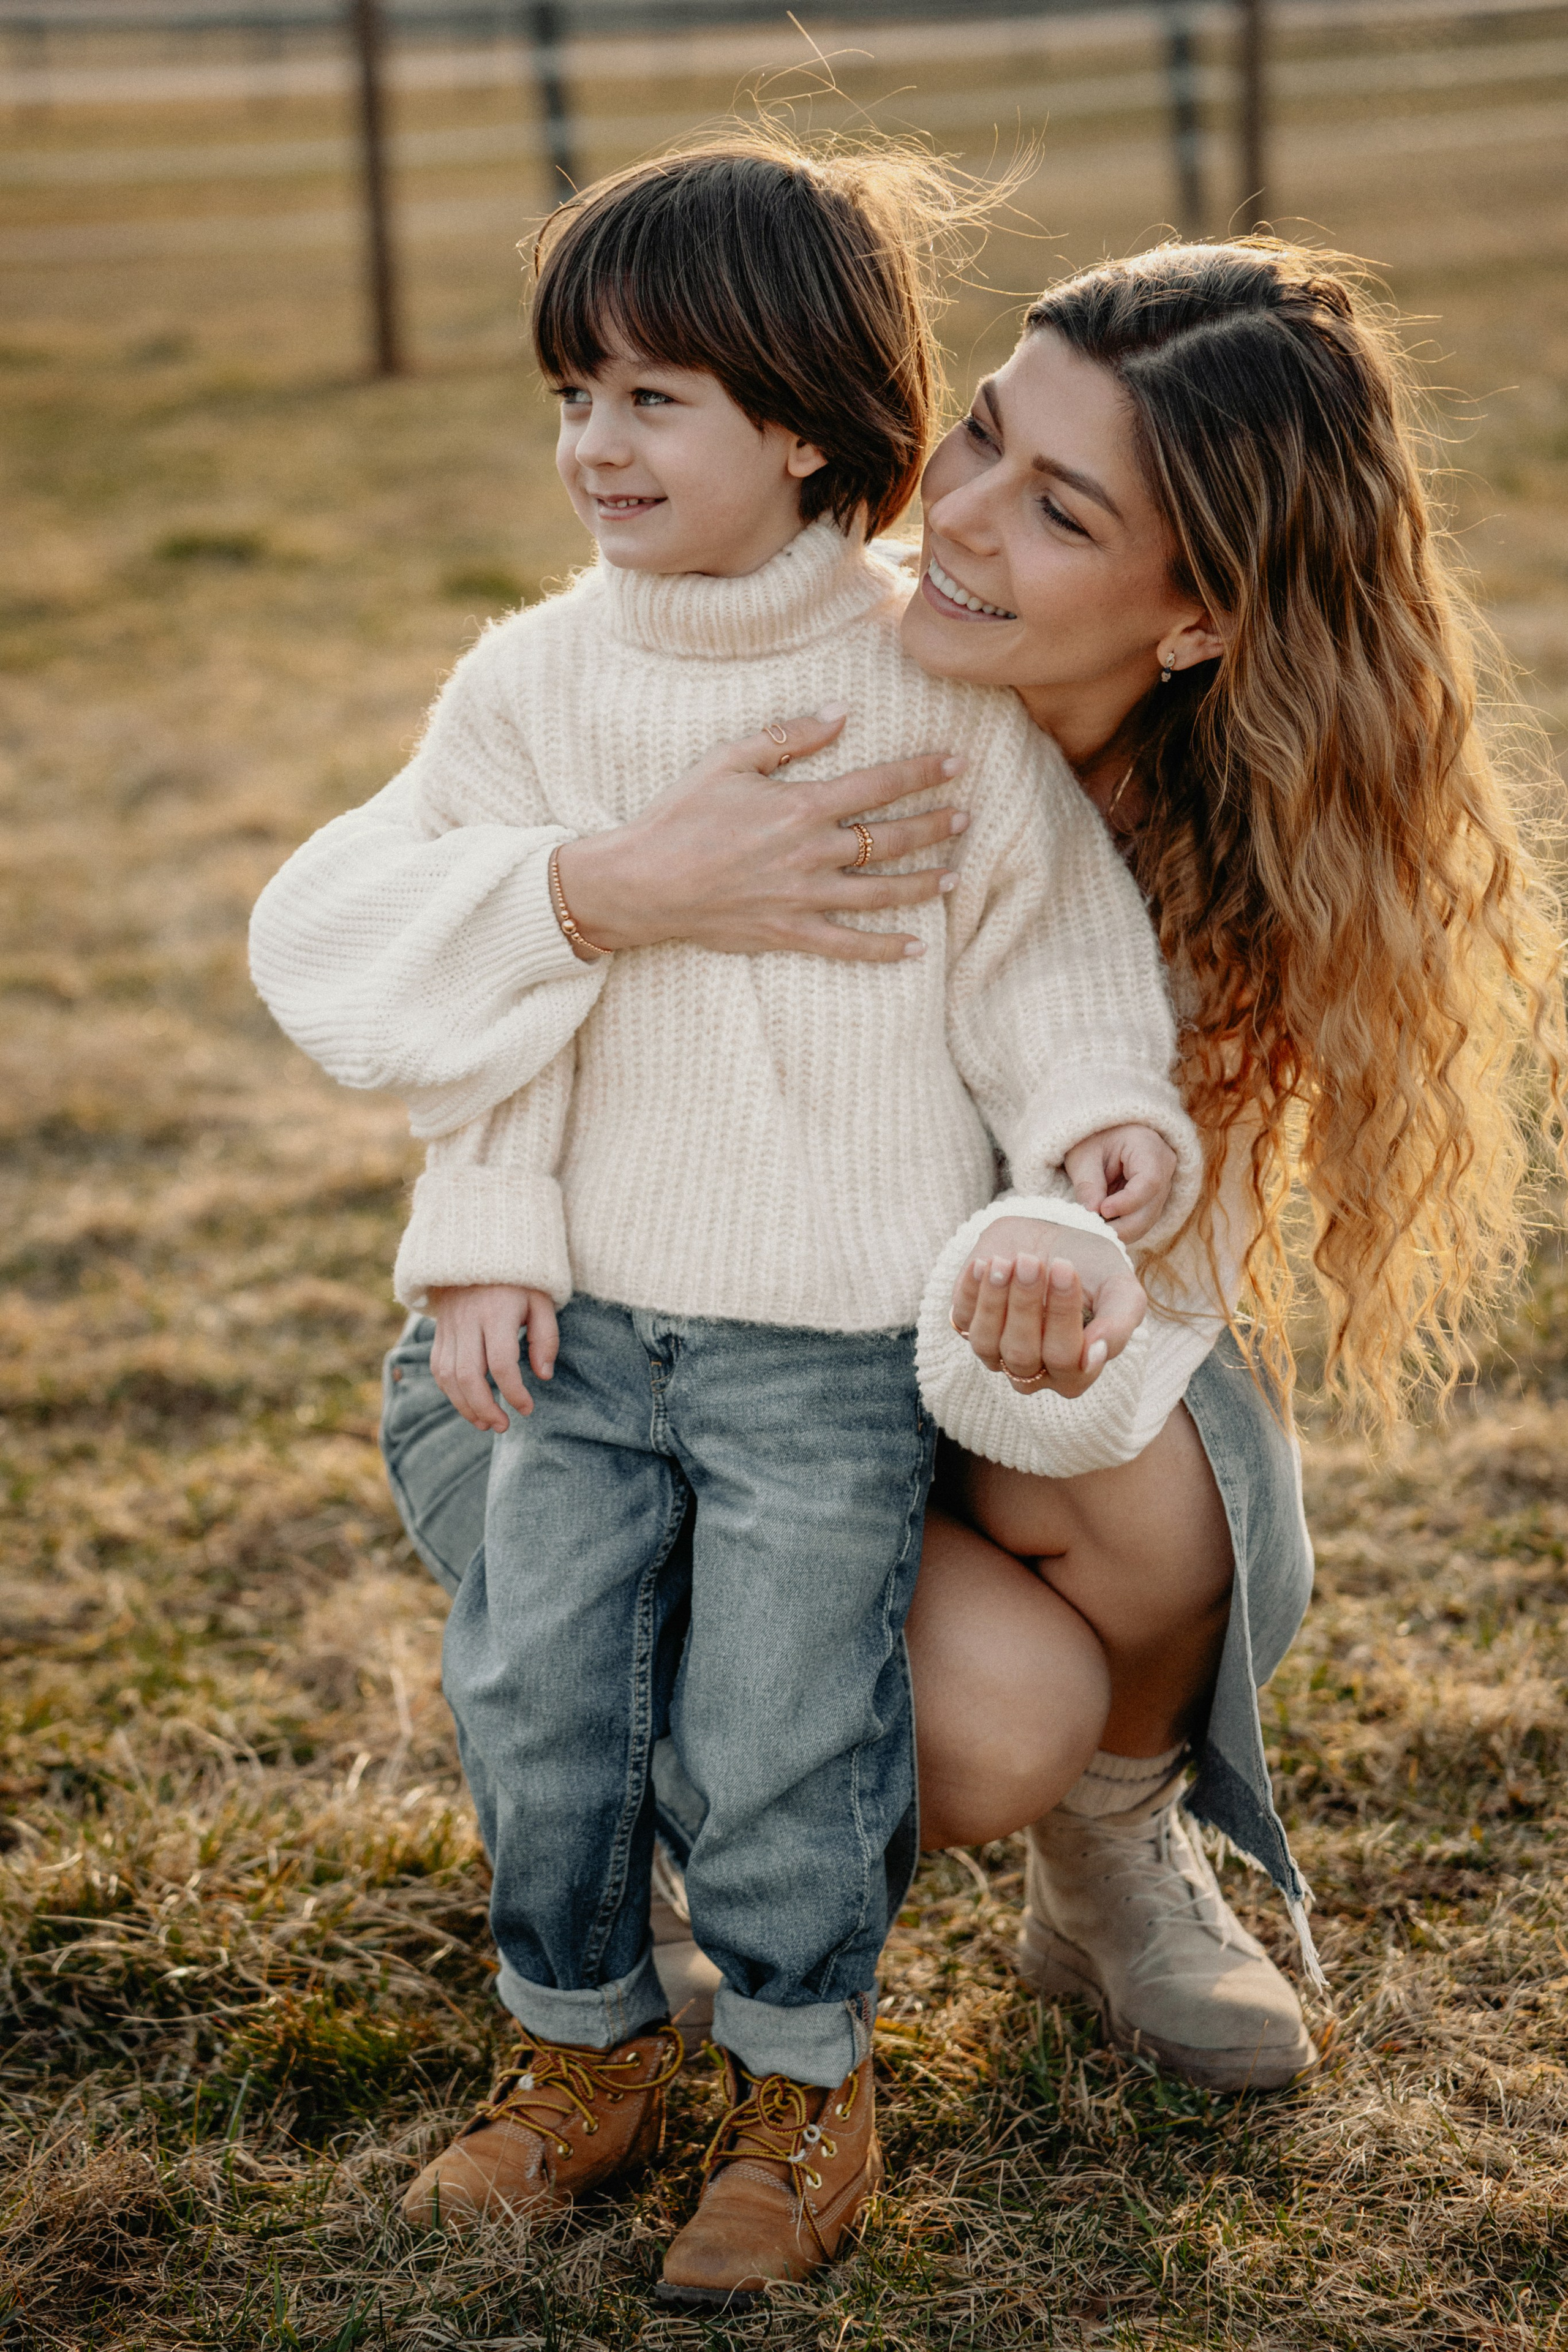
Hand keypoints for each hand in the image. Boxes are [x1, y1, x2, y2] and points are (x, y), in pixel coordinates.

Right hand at [429, 1283, 558, 1431]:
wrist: (479, 1250)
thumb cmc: (519, 1280)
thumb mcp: (541, 1300)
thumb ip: (545, 1337)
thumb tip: (543, 1375)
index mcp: (497, 1312)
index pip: (501, 1362)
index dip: (514, 1392)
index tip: (528, 1409)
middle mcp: (468, 1320)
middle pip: (468, 1375)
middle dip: (485, 1408)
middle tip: (503, 1426)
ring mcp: (449, 1326)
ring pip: (448, 1376)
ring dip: (465, 1406)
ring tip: (486, 1423)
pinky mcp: (440, 1331)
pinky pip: (438, 1368)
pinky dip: (451, 1392)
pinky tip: (468, 1405)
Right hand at [554, 709, 969, 964]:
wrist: (643, 882)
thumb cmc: (680, 815)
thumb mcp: (729, 759)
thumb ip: (789, 736)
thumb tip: (840, 712)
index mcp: (801, 806)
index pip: (879, 784)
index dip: (923, 772)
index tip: (956, 762)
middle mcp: (812, 854)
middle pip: (891, 840)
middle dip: (934, 826)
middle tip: (966, 816)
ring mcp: (804, 898)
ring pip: (880, 893)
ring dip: (922, 883)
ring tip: (953, 875)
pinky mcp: (789, 933)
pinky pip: (847, 945)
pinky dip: (884, 949)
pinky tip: (916, 947)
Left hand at [947, 1217, 1146, 1401]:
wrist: (1058, 1235)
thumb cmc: (1094, 1269)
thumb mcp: (1121, 1290)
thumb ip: (1120, 1325)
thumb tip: (1097, 1355)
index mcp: (1075, 1371)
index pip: (1067, 1361)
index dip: (1063, 1316)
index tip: (1065, 1268)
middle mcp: (1034, 1370)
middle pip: (1023, 1354)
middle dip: (1026, 1304)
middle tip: (1031, 1262)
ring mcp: (997, 1351)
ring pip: (987, 1344)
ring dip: (995, 1300)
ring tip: (1009, 1260)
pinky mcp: (969, 1324)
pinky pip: (962, 1318)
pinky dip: (972, 1290)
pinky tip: (987, 1262)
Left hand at [1063, 1124, 1176, 1243]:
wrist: (1104, 1135)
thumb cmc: (1094, 1139)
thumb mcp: (1084, 1156)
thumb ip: (1088, 1184)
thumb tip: (1091, 1213)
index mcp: (1149, 1147)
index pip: (1150, 1181)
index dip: (1127, 1202)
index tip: (1102, 1210)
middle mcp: (1164, 1168)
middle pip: (1151, 1207)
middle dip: (1123, 1225)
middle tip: (1094, 1231)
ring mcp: (1162, 1186)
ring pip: (1148, 1220)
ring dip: (1121, 1231)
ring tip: (1094, 1231)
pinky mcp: (1153, 1201)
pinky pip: (1142, 1221)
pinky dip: (1122, 1229)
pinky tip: (1103, 1229)